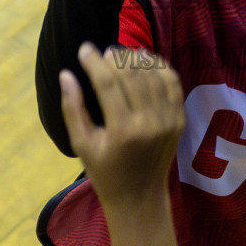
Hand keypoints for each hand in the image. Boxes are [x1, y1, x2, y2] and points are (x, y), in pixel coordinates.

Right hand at [59, 42, 184, 245]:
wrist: (140, 197)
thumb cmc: (105, 172)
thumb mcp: (81, 144)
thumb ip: (73, 109)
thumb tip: (66, 74)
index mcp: (122, 131)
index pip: (108, 84)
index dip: (95, 62)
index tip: (84, 49)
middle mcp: (149, 123)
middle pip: (132, 75)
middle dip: (115, 58)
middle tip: (103, 51)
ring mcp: (168, 120)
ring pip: (154, 75)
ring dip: (137, 59)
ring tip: (121, 54)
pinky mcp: (179, 119)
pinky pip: (173, 83)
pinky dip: (160, 67)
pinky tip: (146, 61)